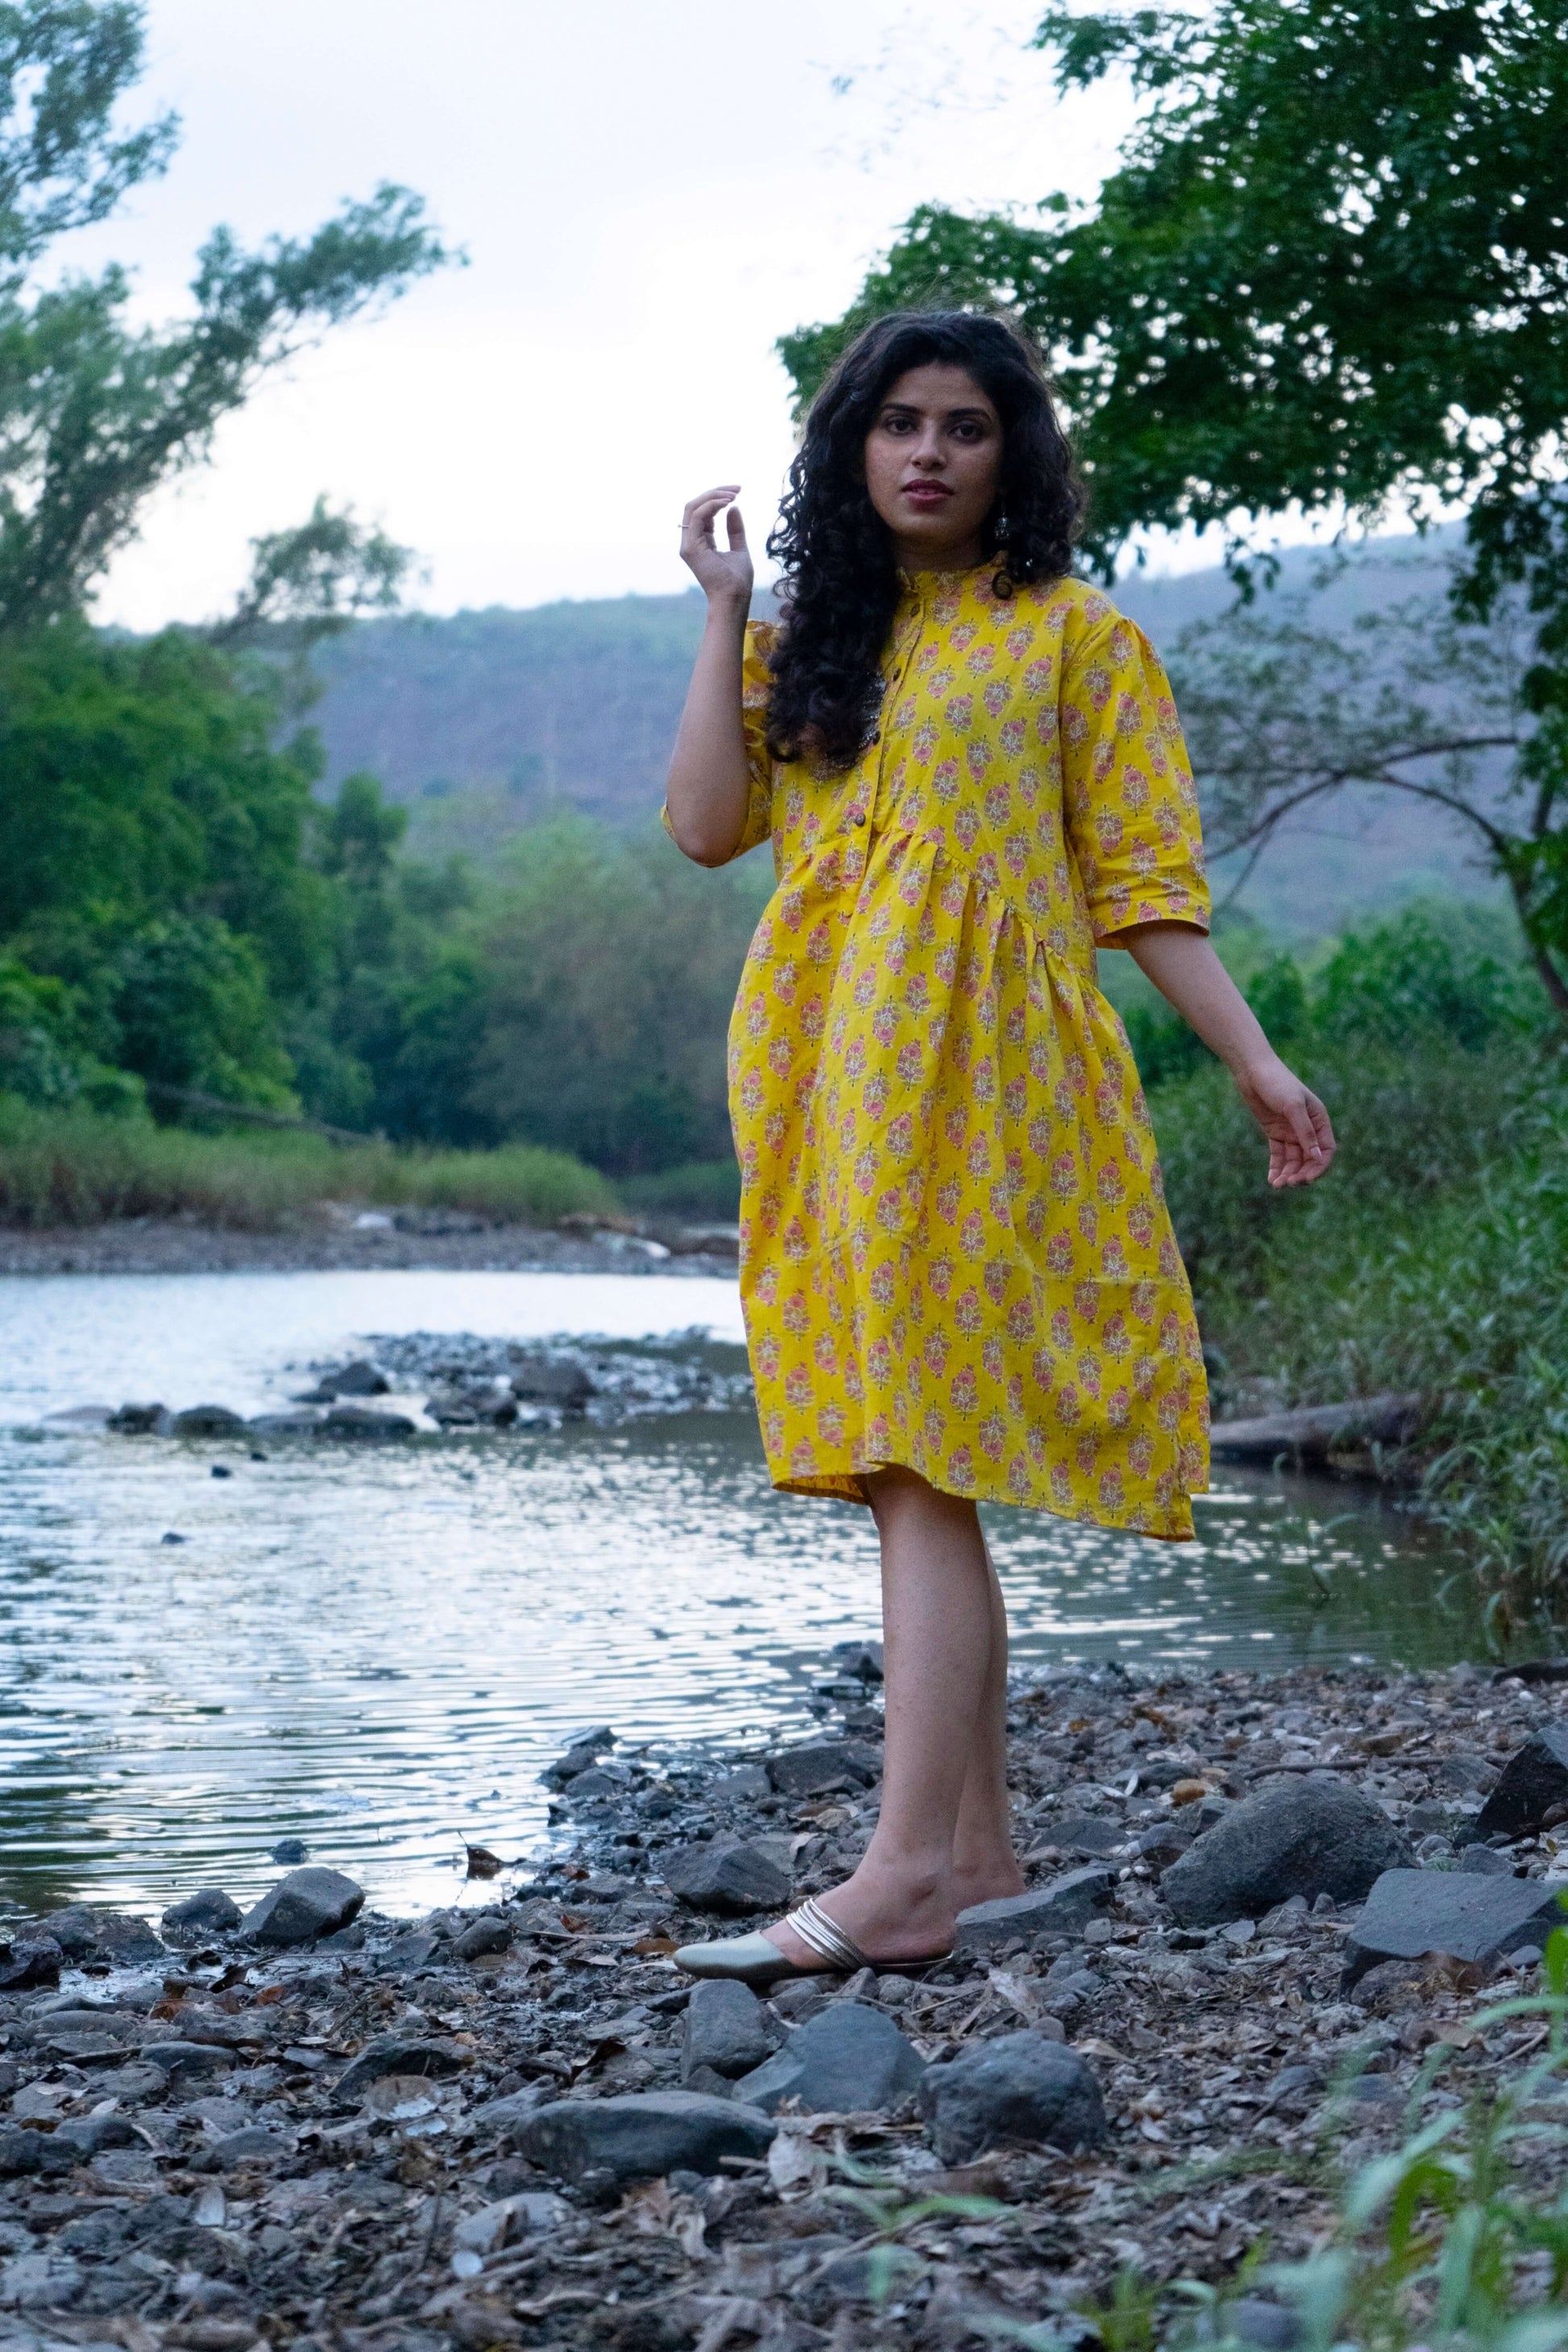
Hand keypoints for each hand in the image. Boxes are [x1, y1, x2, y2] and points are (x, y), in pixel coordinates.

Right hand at [680, 485, 752, 609]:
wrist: (734, 598)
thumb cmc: (737, 580)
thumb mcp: (739, 548)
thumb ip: (735, 529)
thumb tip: (734, 507)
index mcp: (700, 542)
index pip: (702, 512)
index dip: (717, 498)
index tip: (737, 493)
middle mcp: (690, 542)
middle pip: (694, 506)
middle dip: (715, 492)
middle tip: (736, 488)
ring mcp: (688, 545)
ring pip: (692, 507)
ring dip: (714, 496)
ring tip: (734, 494)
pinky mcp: (691, 547)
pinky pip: (697, 516)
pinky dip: (712, 505)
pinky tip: (728, 502)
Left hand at [1232, 1054, 1335, 1186]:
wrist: (1253, 1072)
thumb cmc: (1277, 1083)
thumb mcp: (1293, 1107)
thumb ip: (1305, 1132)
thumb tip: (1318, 1157)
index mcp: (1319, 1119)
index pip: (1326, 1149)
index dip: (1319, 1166)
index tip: (1307, 1179)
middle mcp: (1307, 1128)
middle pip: (1309, 1158)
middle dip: (1301, 1173)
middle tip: (1290, 1183)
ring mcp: (1290, 1131)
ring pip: (1293, 1159)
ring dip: (1288, 1173)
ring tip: (1278, 1185)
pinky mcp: (1275, 1133)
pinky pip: (1278, 1155)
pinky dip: (1276, 1168)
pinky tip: (1272, 1179)